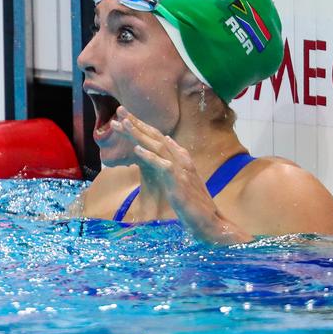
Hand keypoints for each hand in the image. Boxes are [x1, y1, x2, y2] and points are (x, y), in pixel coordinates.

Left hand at [111, 106, 251, 243]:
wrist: (212, 223)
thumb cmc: (195, 205)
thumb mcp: (182, 180)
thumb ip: (175, 162)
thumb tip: (169, 142)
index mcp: (181, 159)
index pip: (158, 138)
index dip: (142, 127)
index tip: (125, 118)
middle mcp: (181, 160)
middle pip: (156, 137)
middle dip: (137, 123)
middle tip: (120, 110)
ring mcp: (181, 170)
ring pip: (158, 146)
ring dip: (140, 134)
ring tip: (124, 123)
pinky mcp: (179, 182)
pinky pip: (163, 166)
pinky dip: (150, 156)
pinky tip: (136, 149)